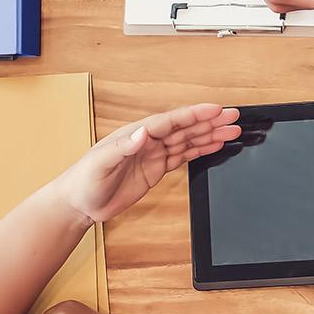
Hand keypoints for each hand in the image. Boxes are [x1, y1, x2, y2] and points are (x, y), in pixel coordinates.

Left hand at [52, 104, 241, 224]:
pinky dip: (200, 150)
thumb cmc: (85, 181)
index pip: (171, 121)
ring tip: (232, 130)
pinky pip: (183, 156)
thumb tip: (143, 132)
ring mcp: (153, 155)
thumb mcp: (101, 163)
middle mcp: (148, 141)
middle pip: (185, 128)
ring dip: (210, 134)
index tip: (215, 109)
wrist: (80, 203)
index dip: (194, 115)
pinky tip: (215, 145)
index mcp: (136, 134)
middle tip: (234, 116)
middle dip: (210, 121)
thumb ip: (124, 147)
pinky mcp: (156, 169)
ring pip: (188, 140)